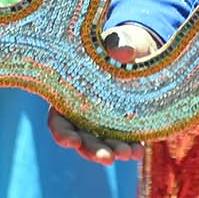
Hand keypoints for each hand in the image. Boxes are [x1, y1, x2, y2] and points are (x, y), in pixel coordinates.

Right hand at [46, 24, 158, 163]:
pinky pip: (124, 141)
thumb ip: (117, 43)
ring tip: (127, 155)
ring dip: (112, 151)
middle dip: (93, 150)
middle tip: (107, 158)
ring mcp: (102, 123)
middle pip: (82, 139)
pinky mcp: (123, 126)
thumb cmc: (118, 43)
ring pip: (102, 144)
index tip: (71, 142)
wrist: (140, 49)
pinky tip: (138, 152)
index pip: (58, 121)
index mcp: (69, 95)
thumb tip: (123, 51)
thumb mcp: (117, 40)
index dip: (63, 133)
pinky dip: (130, 148)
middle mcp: (82, 114)